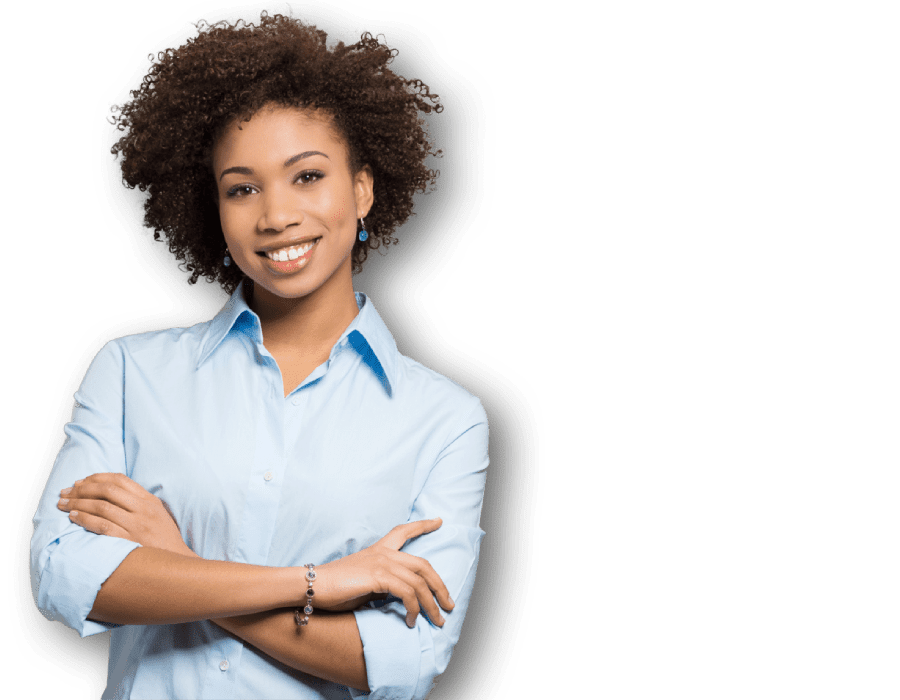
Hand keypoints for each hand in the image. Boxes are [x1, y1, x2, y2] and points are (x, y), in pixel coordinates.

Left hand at [58, 473, 195, 557]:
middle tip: (65, 492)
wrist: (178, 563)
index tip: (80, 482)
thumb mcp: (158, 515)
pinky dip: (86, 520)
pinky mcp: (130, 541)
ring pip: (102, 507)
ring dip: (78, 503)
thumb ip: (139, 503)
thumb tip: (111, 493)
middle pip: (107, 491)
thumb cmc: (164, 541)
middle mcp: (144, 509)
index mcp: (150, 500)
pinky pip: (103, 526)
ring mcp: (137, 525)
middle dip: (82, 489)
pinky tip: (74, 518)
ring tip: (63, 505)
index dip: (96, 478)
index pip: (120, 480)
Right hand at [314, 519, 454, 627]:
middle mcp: (383, 553)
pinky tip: (412, 620)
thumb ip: (382, 585)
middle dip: (441, 586)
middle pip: (424, 565)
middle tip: (450, 604)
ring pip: (420, 582)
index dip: (423, 525)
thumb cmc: (333, 589)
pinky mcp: (378, 576)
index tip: (439, 521)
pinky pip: (407, 592)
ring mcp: (382, 563)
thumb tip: (398, 598)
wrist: (311, 586)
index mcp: (379, 550)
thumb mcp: (363, 584)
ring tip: (436, 621)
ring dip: (432, 605)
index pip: (404, 531)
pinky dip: (414, 608)